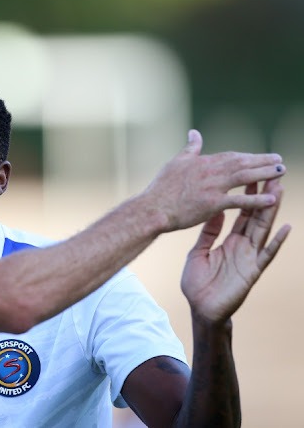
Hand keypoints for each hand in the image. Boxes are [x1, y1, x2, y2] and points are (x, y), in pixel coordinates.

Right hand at [143, 129, 283, 230]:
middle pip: (242, 163)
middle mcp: (210, 171)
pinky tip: (271, 199)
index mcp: (202, 162)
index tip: (262, 157)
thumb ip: (190, 148)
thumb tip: (194, 132)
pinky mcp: (212, 203)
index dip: (248, 156)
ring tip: (281, 172)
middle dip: (262, 161)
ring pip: (244, 177)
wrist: (152, 208)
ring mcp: (212, 187)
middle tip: (280, 160)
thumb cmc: (161, 188)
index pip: (231, 156)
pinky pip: (239, 200)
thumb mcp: (175, 162)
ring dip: (265, 173)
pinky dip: (256, 199)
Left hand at [180, 178, 290, 323]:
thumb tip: (213, 210)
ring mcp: (250, 258)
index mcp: (229, 241)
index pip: (242, 213)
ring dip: (272, 210)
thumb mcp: (199, 252)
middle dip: (264, 196)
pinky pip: (266, 254)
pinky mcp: (253, 271)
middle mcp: (243, 246)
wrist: (200, 309)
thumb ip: (208, 233)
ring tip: (279, 190)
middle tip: (272, 174)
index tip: (251, 174)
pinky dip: (276, 241)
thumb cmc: (198, 283)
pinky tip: (285, 228)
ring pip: (264, 229)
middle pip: (257, 216)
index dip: (247, 195)